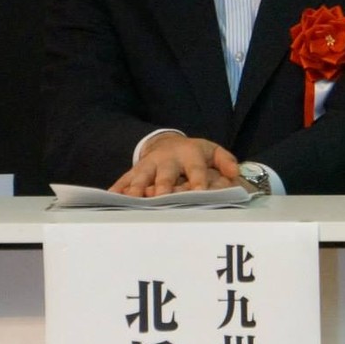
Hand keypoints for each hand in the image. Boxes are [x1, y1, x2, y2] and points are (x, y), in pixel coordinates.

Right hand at [110, 134, 240, 195]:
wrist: (167, 143)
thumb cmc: (193, 154)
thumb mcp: (212, 151)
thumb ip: (225, 161)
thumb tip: (235, 174)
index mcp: (189, 155)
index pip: (196, 170)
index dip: (197, 181)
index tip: (199, 193)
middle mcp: (167, 160)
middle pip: (165, 175)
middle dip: (162, 186)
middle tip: (160, 198)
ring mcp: (148, 166)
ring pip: (141, 178)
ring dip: (136, 189)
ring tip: (132, 200)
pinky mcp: (133, 172)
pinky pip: (122, 182)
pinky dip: (116, 190)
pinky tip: (110, 200)